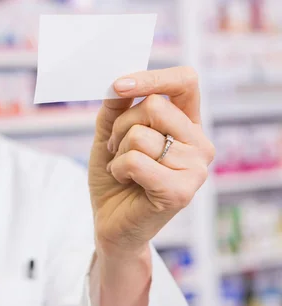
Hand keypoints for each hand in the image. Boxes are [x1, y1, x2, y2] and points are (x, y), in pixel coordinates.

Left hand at [89, 67, 214, 256]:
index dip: (152, 78)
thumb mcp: (110, 135)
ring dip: (118, 152)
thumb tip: (119, 83)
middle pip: (155, 105)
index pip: (185, 82)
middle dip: (121, 126)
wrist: (110, 223)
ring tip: (123, 169)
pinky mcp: (181, 192)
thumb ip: (116, 107)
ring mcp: (195, 169)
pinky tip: (126, 182)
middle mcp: (199, 144)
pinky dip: (118, 169)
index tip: (119, 86)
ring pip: (141, 135)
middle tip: (117, 148)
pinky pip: (136, 161)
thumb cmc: (114, 178)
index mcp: (188, 125)